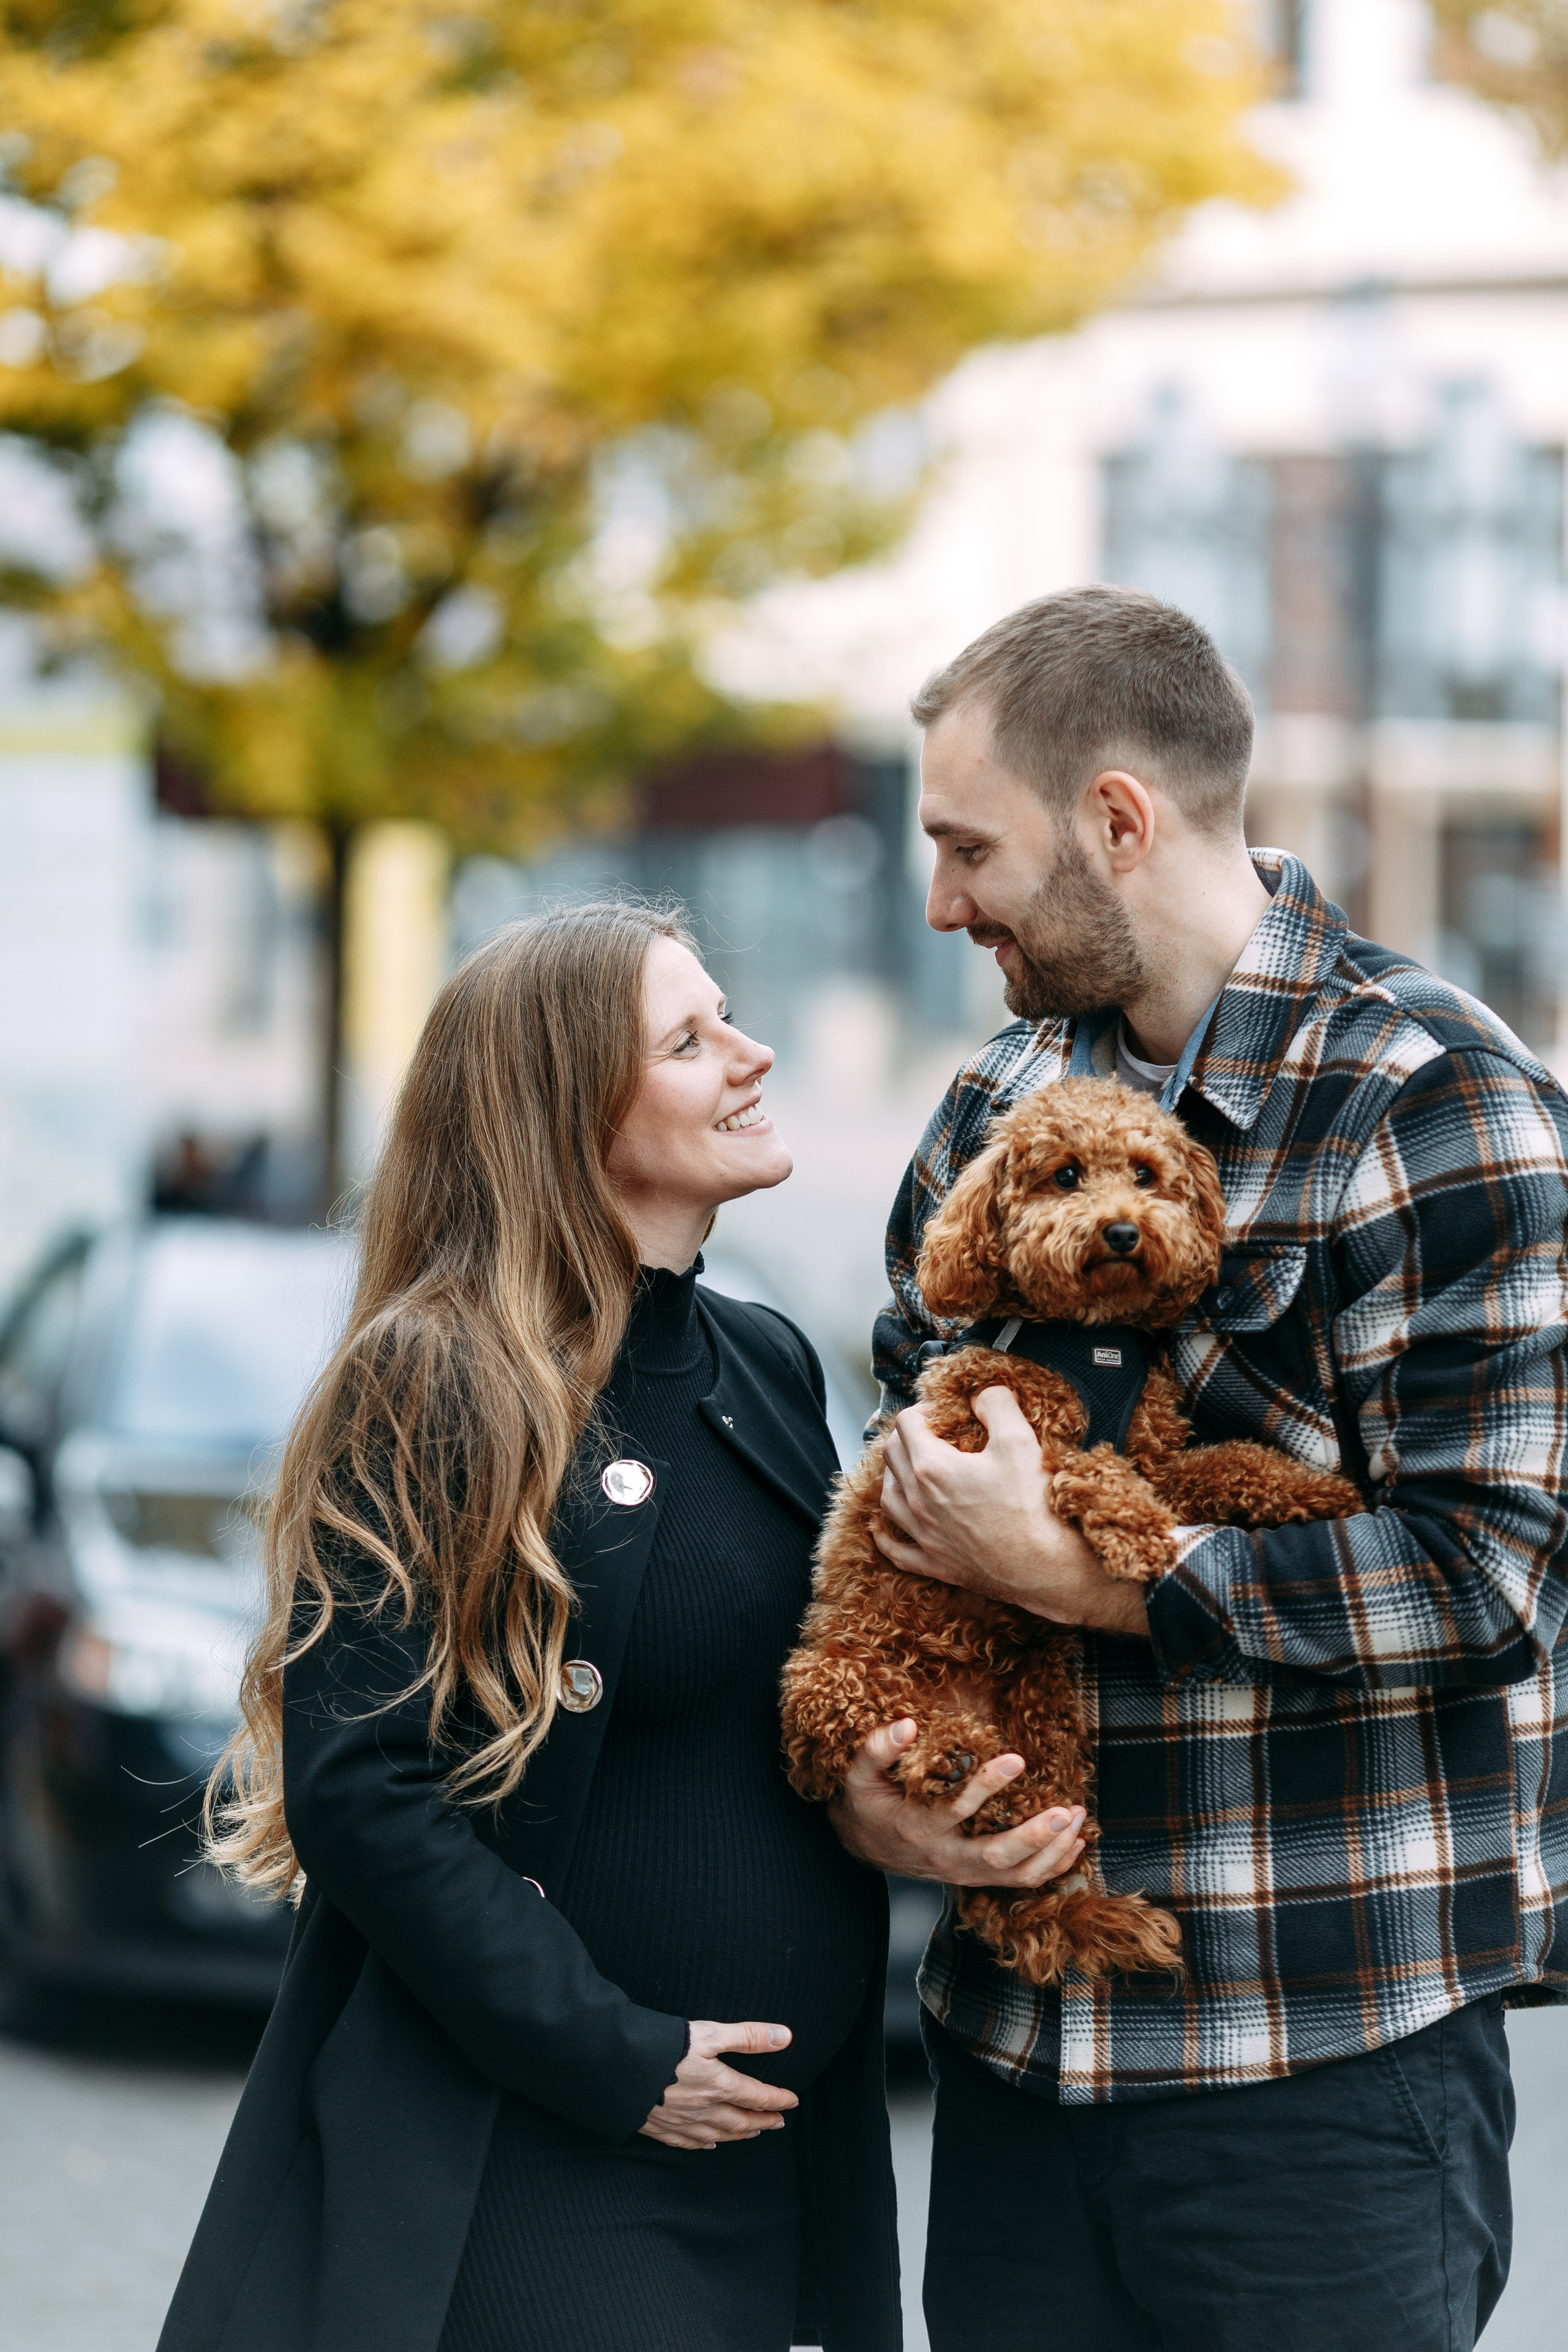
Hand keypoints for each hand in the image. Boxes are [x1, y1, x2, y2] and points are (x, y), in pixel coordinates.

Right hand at [639, 2020, 799, 2149]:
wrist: (619, 2068)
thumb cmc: (665, 2047)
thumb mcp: (710, 2033)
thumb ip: (748, 2036)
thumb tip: (785, 2037)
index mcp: (720, 2086)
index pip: (757, 2096)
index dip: (777, 2099)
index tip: (792, 2101)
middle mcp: (705, 2110)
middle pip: (741, 2121)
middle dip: (763, 2121)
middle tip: (778, 2122)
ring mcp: (682, 2123)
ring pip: (719, 2135)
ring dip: (740, 2134)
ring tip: (752, 2132)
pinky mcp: (661, 2128)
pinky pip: (690, 2144)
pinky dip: (706, 2146)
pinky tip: (710, 2145)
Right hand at [830, 1719, 1086, 1886]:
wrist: (863, 1847)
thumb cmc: (867, 1805)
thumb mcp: (860, 1776)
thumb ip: (878, 1749)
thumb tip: (906, 1724)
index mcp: (917, 1827)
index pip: (957, 1810)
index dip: (987, 1786)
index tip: (1015, 1759)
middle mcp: (945, 1856)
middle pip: (996, 1855)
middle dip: (1035, 1836)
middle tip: (1065, 1811)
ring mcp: (963, 1872)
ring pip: (1014, 1875)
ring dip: (1051, 1852)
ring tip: (1077, 1819)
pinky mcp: (975, 1877)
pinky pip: (1019, 1881)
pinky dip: (1051, 1868)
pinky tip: (1074, 1846)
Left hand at [876, 1388, 1148, 1635]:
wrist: (1047, 1566)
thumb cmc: (1033, 1506)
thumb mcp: (1020, 1440)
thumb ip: (996, 1405)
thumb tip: (981, 1396)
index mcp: (933, 1468)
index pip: (907, 1423)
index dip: (922, 1409)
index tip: (941, 1412)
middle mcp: (919, 1501)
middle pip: (892, 1456)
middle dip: (906, 1437)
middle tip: (929, 1433)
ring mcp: (924, 1535)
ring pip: (888, 1498)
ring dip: (893, 1476)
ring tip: (908, 1468)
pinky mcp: (935, 1564)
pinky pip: (896, 1550)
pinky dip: (886, 1535)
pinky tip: (884, 1528)